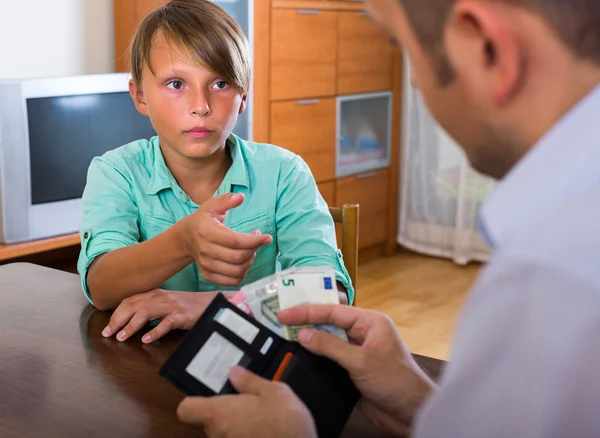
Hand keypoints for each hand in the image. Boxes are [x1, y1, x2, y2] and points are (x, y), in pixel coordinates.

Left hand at [101, 290, 236, 342]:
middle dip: (118, 320)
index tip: (107, 328)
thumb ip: (149, 309)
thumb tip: (130, 323)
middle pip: (134, 306)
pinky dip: (155, 331)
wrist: (211, 303)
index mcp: (155, 294)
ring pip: (146, 312)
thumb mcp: (166, 304)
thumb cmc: (187, 306)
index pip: (130, 301)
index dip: (116, 314)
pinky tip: (146, 339)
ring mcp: (172, 306)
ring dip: (131, 325)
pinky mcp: (183, 315)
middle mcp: (161, 298)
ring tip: (122, 337)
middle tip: (108, 334)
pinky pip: (167, 323)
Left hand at [177, 366, 316, 437]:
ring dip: (237, 425)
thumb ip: (251, 381)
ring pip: (224, 433)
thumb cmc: (285, 424)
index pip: (186, 409)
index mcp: (220, 413)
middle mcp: (218, 434)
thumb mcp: (274, 391)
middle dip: (224, 411)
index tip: (207, 393)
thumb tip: (236, 373)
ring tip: (260, 416)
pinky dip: (247, 435)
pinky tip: (264, 430)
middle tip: (244, 400)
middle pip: (208, 421)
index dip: (194, 400)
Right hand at [181, 193, 272, 286]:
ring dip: (250, 262)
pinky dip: (242, 274)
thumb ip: (226, 200)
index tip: (267, 237)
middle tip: (257, 242)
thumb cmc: (203, 220)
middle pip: (238, 257)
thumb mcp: (212, 206)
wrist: (186, 238)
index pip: (235, 240)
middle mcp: (205, 250)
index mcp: (207, 231)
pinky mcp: (208, 275)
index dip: (254, 241)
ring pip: (236, 271)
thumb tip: (240, 197)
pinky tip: (244, 262)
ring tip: (251, 251)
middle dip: (253, 250)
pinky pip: (231, 281)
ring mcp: (206, 265)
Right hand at [278, 305, 435, 435]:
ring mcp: (358, 351)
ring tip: (285, 336)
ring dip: (309, 339)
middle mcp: (363, 333)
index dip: (307, 311)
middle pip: (329, 322)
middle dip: (306, 321)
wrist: (410, 412)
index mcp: (370, 322)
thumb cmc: (397, 382)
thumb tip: (304, 334)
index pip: (333, 310)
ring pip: (328, 340)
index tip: (285, 313)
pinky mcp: (353, 369)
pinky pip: (330, 358)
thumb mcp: (360, 361)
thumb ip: (330, 346)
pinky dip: (316, 356)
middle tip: (281, 320)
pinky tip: (301, 357)